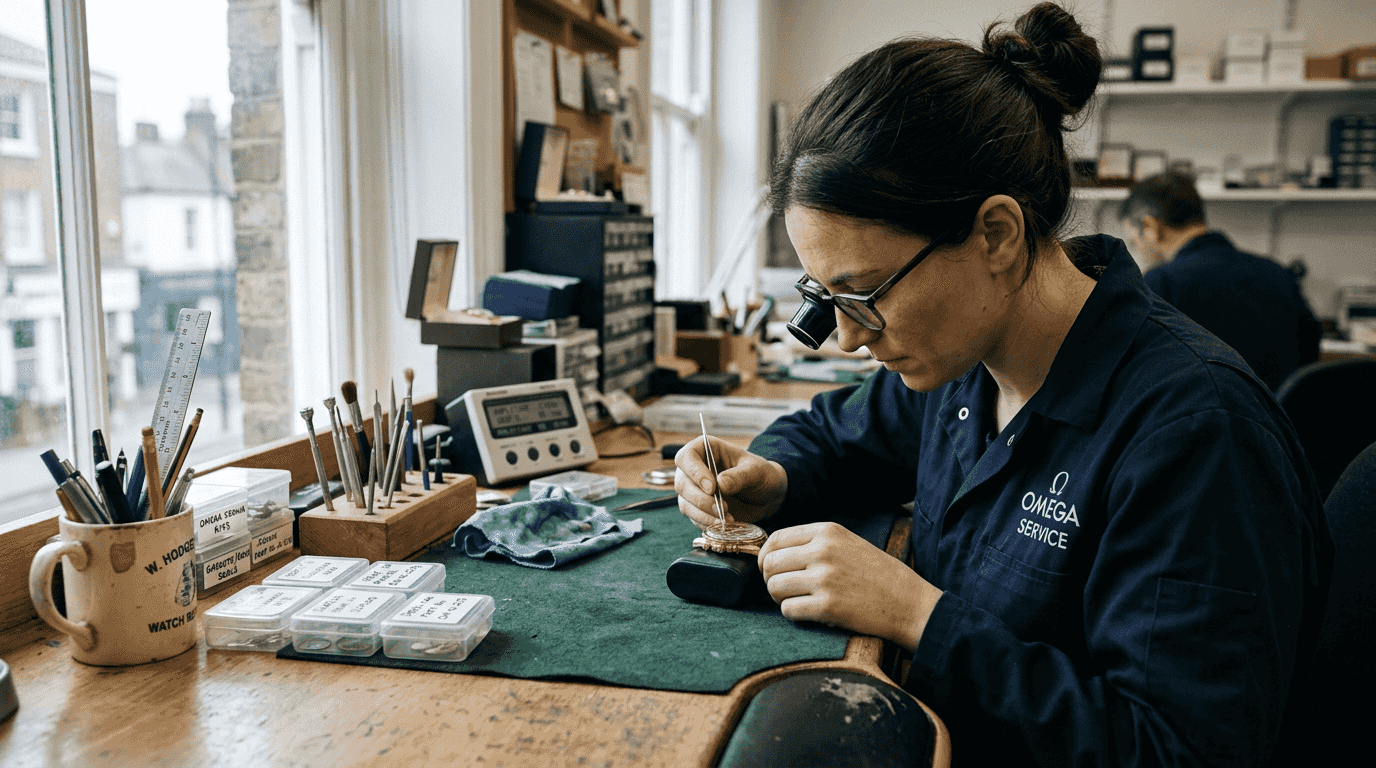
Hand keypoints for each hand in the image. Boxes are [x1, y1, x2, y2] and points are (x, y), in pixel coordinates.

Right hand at [674, 437, 786, 529]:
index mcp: (706, 450)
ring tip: (727, 519)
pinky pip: (695, 519)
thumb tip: (720, 484)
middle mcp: (695, 469)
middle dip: (700, 500)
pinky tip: (725, 524)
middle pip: (682, 484)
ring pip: (685, 504)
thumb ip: (740, 476)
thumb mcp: (757, 471)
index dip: (694, 472)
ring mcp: (695, 491)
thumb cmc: (761, 475)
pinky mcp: (699, 509)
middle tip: (722, 508)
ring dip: (704, 515)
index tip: (712, 487)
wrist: (767, 496)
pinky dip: (708, 524)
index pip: (686, 457)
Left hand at [758, 522, 942, 651]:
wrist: (908, 603)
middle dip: (771, 580)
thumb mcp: (847, 543)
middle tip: (786, 590)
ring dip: (781, 599)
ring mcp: (824, 578)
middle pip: (770, 564)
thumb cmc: (877, 575)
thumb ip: (814, 543)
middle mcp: (822, 551)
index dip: (766, 557)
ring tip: (800, 601)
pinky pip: (788, 610)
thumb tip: (771, 553)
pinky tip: (811, 613)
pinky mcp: (827, 606)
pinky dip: (794, 614)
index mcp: (827, 531)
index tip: (772, 570)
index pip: (775, 539)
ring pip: (774, 587)